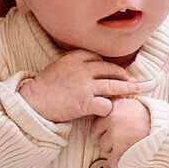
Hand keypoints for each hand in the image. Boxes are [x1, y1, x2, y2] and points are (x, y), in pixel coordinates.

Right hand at [18, 50, 140, 122]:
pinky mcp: (86, 102)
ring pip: (114, 86)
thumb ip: (76, 64)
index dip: (108, 66)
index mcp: (77, 57)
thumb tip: (93, 67)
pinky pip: (106, 104)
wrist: (34, 100)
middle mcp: (84, 69)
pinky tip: (108, 110)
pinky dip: (109, 108)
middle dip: (123, 75)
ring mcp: (86, 86)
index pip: (100, 59)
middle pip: (111, 70)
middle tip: (131, 80)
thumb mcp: (60, 65)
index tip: (113, 72)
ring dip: (126, 89)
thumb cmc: (45, 85)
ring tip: (135, 91)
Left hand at [91, 98, 151, 166]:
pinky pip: (111, 160)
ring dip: (111, 149)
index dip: (101, 127)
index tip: (106, 130)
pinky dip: (116, 161)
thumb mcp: (130, 104)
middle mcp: (111, 119)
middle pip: (95, 134)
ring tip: (122, 145)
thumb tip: (101, 112)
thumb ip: (115, 107)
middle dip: (103, 138)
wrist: (163, 127)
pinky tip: (122, 157)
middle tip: (113, 140)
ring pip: (103, 147)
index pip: (94, 120)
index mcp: (112, 107)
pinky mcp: (122, 148)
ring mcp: (115, 134)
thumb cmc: (148, 116)